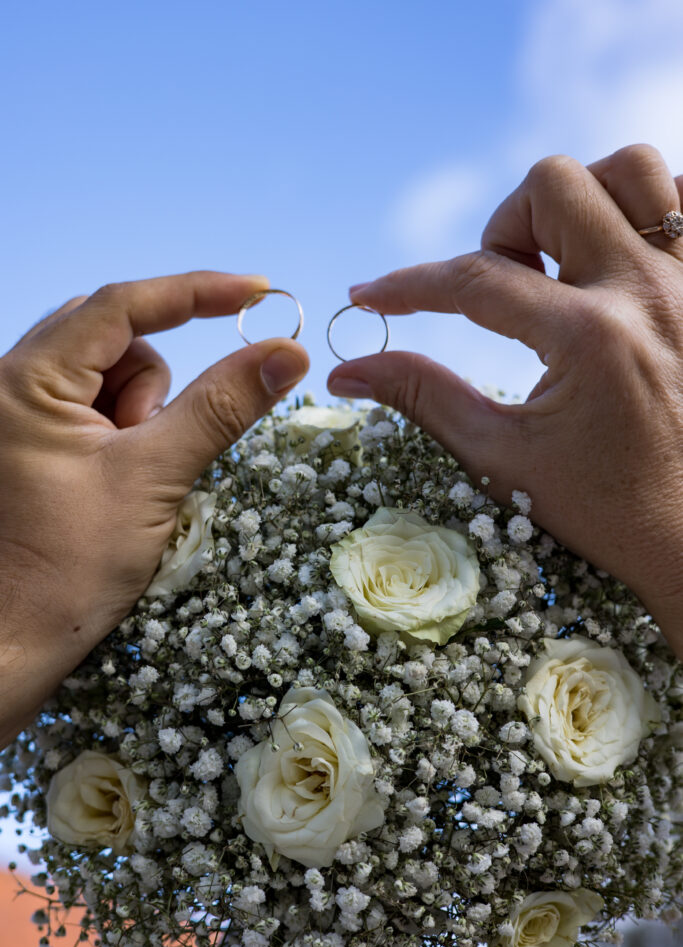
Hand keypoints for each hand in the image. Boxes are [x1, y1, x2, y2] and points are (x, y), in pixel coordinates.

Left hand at [0, 271, 308, 746]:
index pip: (121, 305)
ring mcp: (12, 414)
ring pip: (103, 377)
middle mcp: (8, 383)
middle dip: (149, 387)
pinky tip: (108, 487)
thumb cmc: (69, 569)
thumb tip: (287, 354)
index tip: (258, 294)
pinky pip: (87, 409)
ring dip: (133, 418)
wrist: (7, 645)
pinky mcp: (24, 442)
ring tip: (123, 482)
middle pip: (111, 340)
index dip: (195, 293)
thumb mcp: (154, 477)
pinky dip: (116, 436)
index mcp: (26, 379)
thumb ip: (221, 406)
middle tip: (150, 449)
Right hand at [329, 145, 682, 657]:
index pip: (476, 281)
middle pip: (555, 185)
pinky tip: (615, 261)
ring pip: (632, 168)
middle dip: (504, 228)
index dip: (408, 285)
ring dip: (579, 202)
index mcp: (589, 339)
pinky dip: (641, 210)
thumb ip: (423, 399)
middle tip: (503, 286)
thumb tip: (347, 372)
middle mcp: (647, 292)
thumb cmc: (604, 509)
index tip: (370, 297)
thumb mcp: (503, 458)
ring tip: (563, 262)